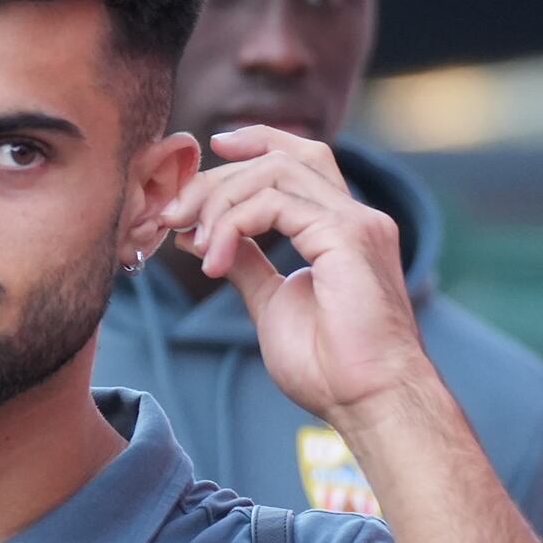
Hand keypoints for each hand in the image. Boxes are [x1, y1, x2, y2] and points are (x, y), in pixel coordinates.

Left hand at [161, 125, 433, 426]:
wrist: (368, 401)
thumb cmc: (330, 367)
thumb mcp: (272, 303)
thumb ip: (248, 264)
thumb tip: (209, 239)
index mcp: (343, 228)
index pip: (301, 158)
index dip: (256, 142)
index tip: (211, 151)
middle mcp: (356, 216)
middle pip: (280, 158)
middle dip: (216, 180)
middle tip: (173, 216)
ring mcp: (356, 222)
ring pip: (274, 172)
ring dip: (219, 202)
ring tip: (192, 244)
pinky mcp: (346, 236)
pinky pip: (274, 203)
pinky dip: (233, 225)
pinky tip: (213, 261)